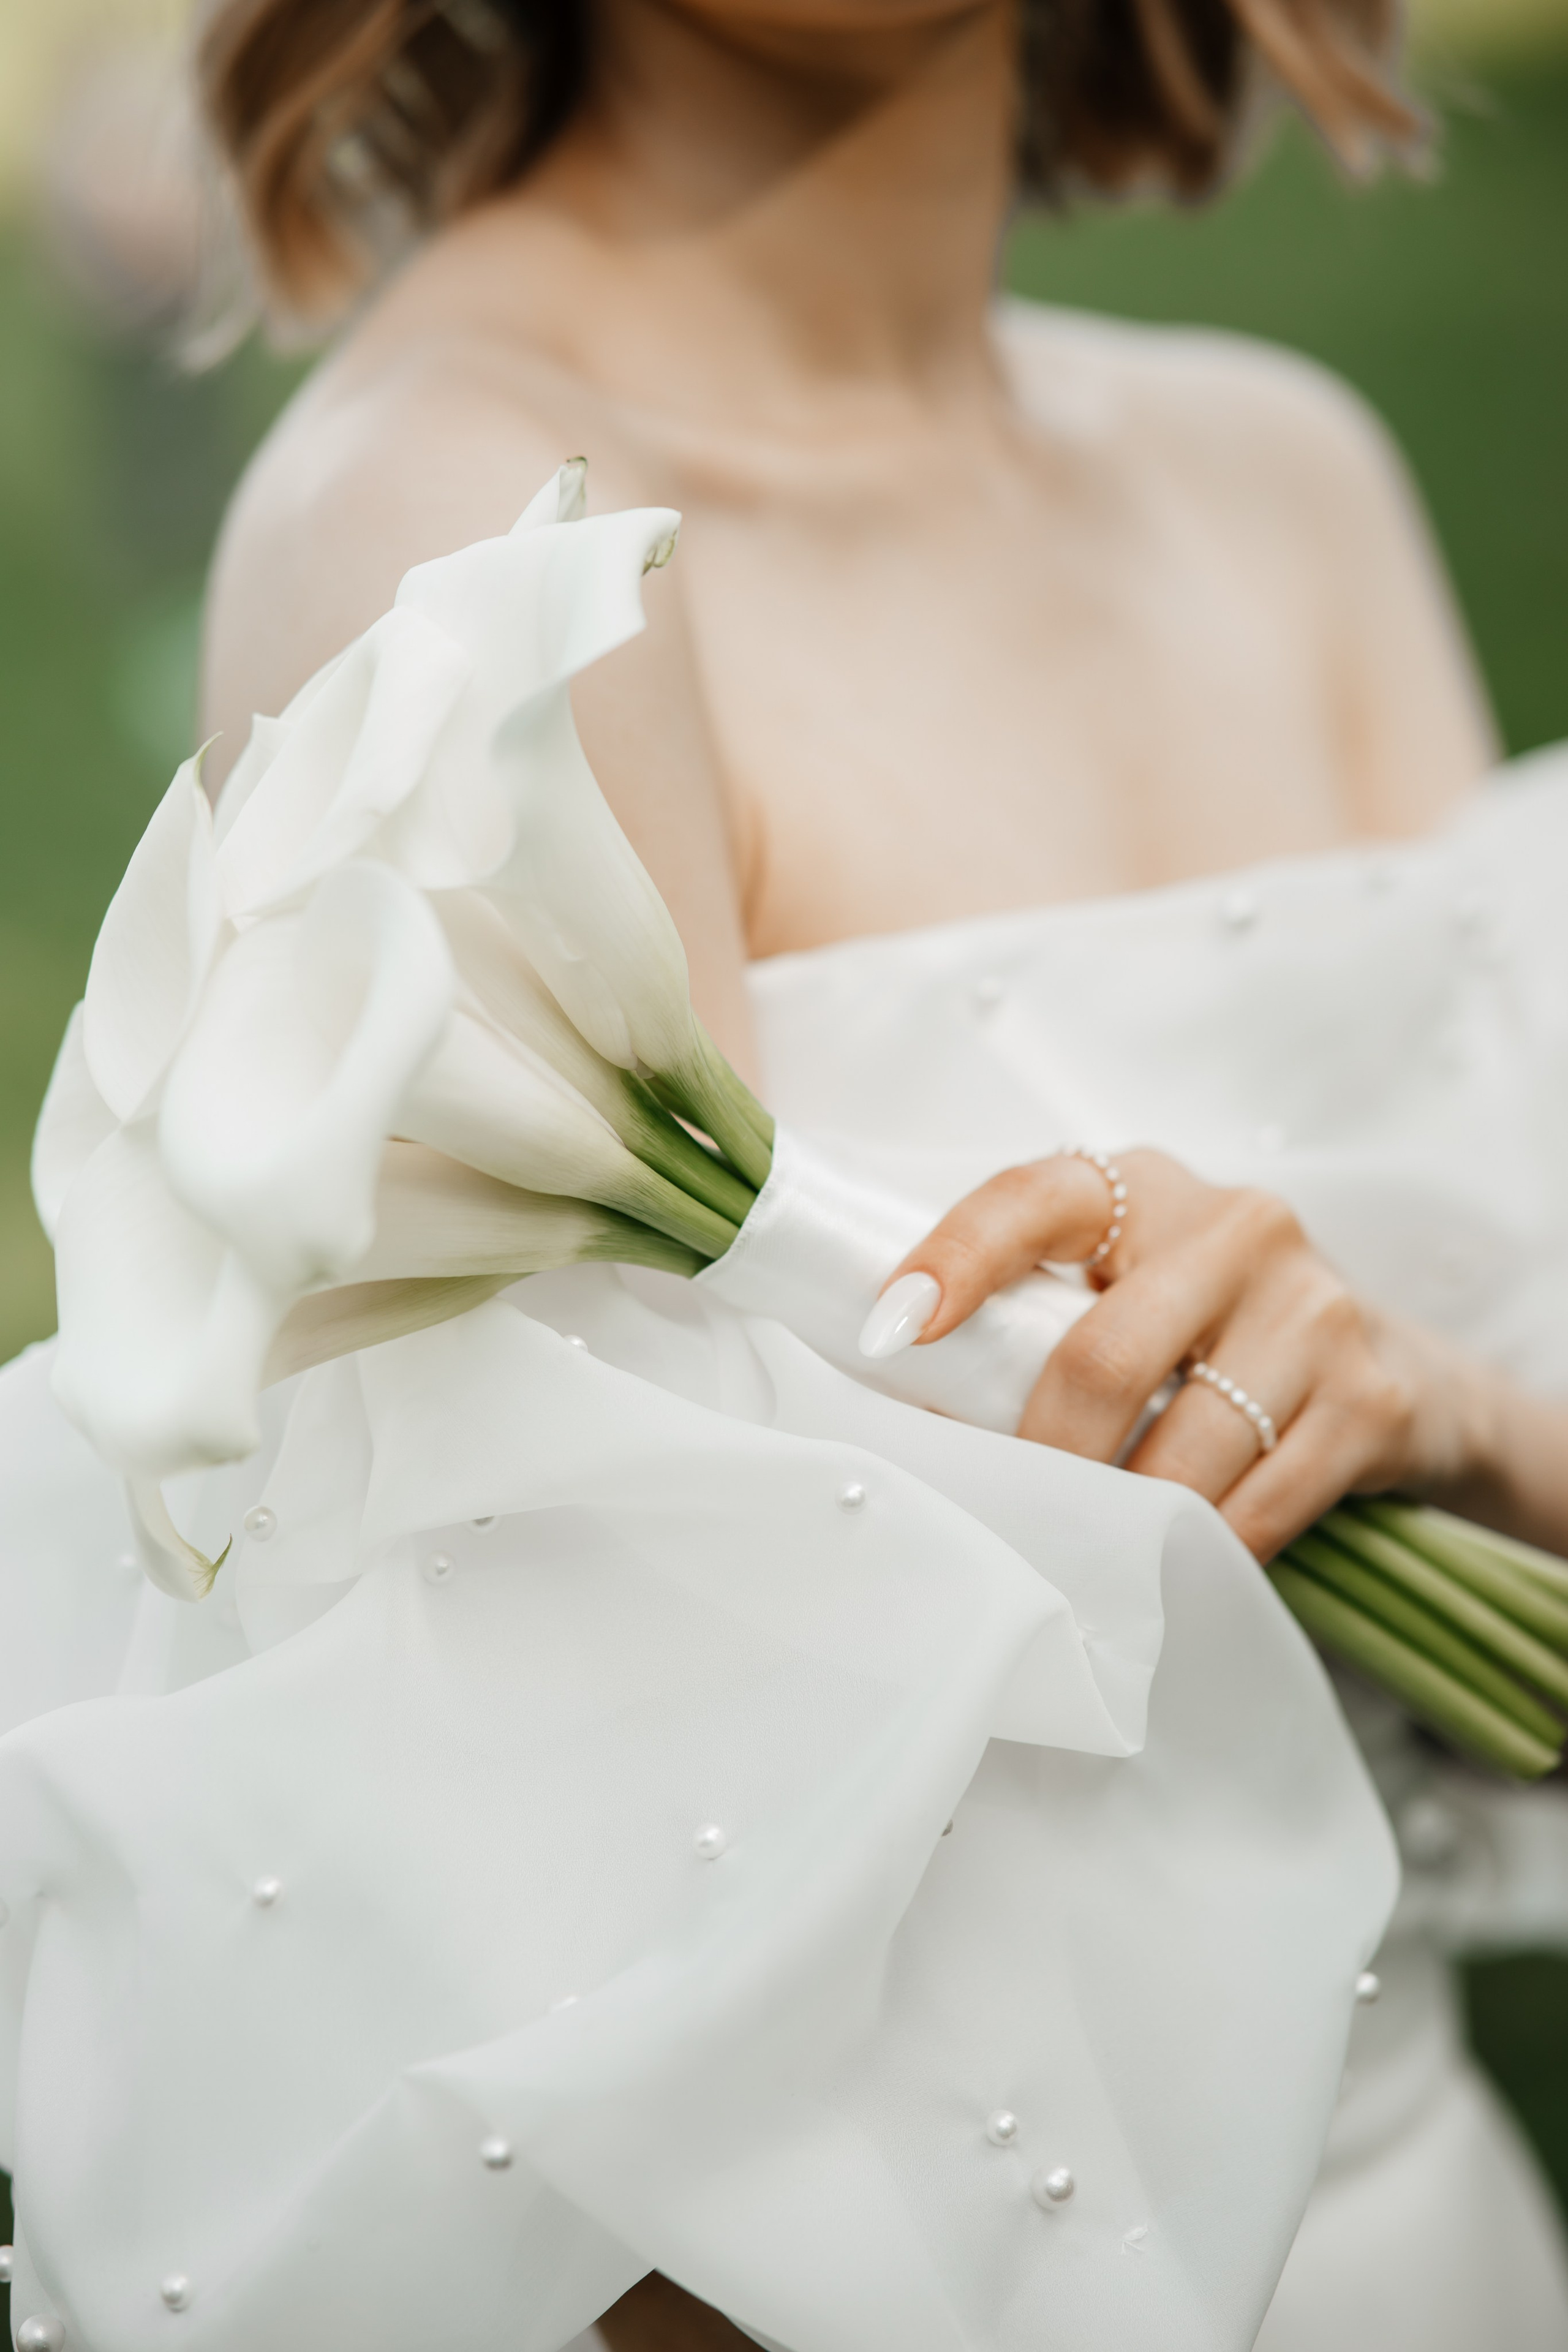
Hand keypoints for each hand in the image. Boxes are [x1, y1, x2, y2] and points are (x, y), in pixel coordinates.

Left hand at [886, 1149, 1497, 1559]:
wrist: (1400, 1373)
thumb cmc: (1212, 1332)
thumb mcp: (1130, 1284)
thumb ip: (1036, 1313)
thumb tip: (905, 1401)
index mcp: (1145, 1189)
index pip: (1032, 1201)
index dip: (957, 1259)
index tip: (893, 1330)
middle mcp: (1235, 1229)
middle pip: (1102, 1360)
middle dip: (1039, 1459)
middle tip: (1002, 1519)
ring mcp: (1313, 1311)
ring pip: (1181, 1452)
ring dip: (1121, 1526)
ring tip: (1080, 1559)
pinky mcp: (1368, 1400)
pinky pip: (1258, 1507)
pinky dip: (1201, 1552)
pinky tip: (1173, 1567)